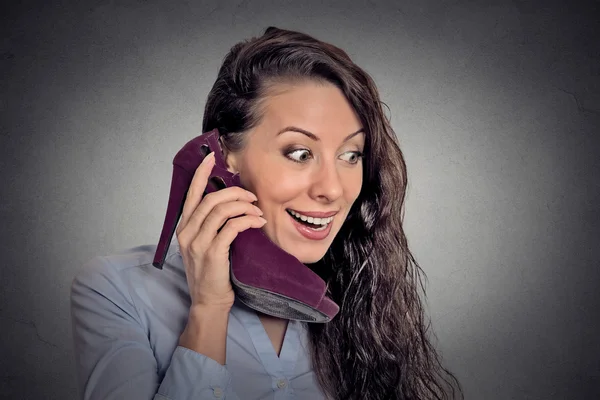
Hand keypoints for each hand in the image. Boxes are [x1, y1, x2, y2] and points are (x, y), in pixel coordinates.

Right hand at [175, 152, 265, 308]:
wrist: (209, 301)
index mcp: (184, 227)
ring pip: (221, 210)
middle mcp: (187, 232)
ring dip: (243, 206)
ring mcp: (198, 243)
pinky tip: (257, 222)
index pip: (191, 194)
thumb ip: (211, 224)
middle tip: (252, 196)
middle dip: (235, 192)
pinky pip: (231, 227)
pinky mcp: (212, 253)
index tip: (212, 158)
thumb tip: (230, 202)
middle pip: (211, 199)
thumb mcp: (204, 244)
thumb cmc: (211, 271)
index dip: (201, 174)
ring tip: (257, 210)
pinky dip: (247, 220)